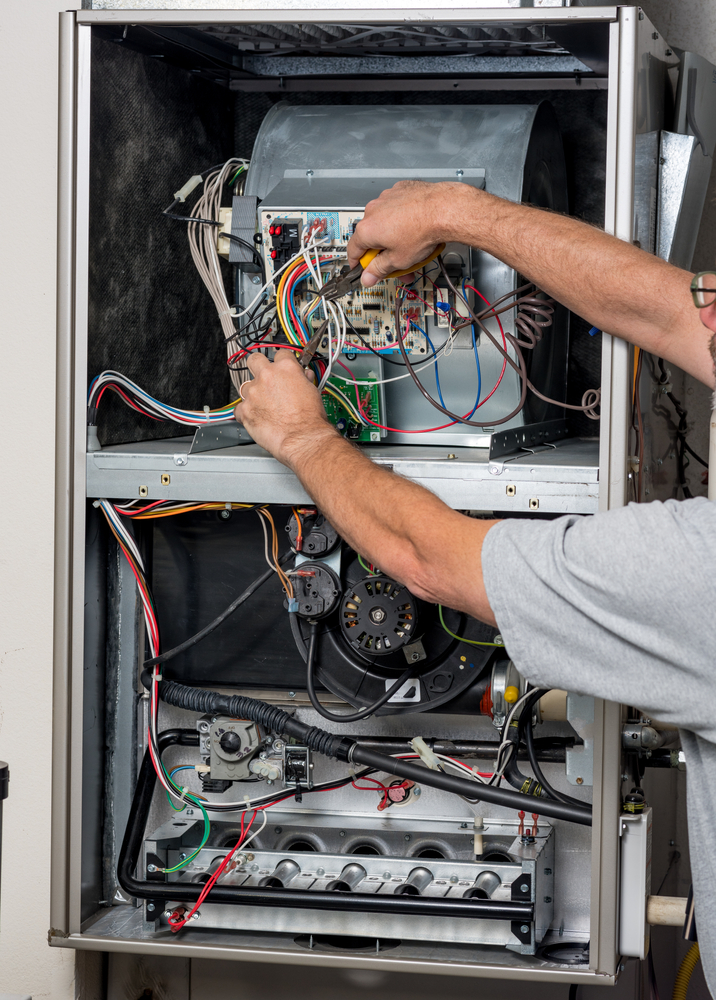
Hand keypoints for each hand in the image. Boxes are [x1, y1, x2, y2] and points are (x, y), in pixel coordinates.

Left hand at [234, 351, 336, 466]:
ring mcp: (254, 393)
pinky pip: (239, 409)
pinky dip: (245, 413)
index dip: (282, 362)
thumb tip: (302, 378)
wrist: (303, 438)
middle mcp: (267, 376)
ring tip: (264, 406)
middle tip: (264, 377)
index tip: (282, 368)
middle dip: (258, 366)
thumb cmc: (310, 419)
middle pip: (254, 360)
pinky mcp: (245, 410)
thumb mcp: (313, 391)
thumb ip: (303, 380)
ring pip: (245, 387)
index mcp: (286, 368)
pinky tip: (256, 417)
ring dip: (253, 394)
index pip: (280, 354)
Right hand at [347, 180, 474, 286]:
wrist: (444, 209)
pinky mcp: (400, 190)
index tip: (361, 268)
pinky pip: (396, 207)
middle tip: (395, 264)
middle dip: (383, 253)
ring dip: (392, 235)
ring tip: (410, 246)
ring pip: (384, 221)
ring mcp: (386, 198)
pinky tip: (414, 226)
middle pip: (371, 236)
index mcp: (367, 229)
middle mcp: (373, 210)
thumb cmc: (423, 231)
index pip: (353, 250)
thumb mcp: (399, 260)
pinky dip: (401, 218)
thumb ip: (379, 270)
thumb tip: (368, 277)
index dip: (356, 262)